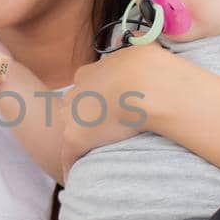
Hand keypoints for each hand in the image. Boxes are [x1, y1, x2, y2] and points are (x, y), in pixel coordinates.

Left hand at [59, 44, 166, 174]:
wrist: (146, 86)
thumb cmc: (150, 67)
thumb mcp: (142, 49)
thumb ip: (140, 48)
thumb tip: (150, 41)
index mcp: (88, 73)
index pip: (85, 87)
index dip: (96, 98)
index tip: (106, 108)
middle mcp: (75, 93)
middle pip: (72, 109)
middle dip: (83, 119)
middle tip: (100, 133)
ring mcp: (72, 116)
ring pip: (70, 131)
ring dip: (78, 143)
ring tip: (88, 157)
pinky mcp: (75, 139)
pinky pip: (68, 157)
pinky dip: (70, 167)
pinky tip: (72, 177)